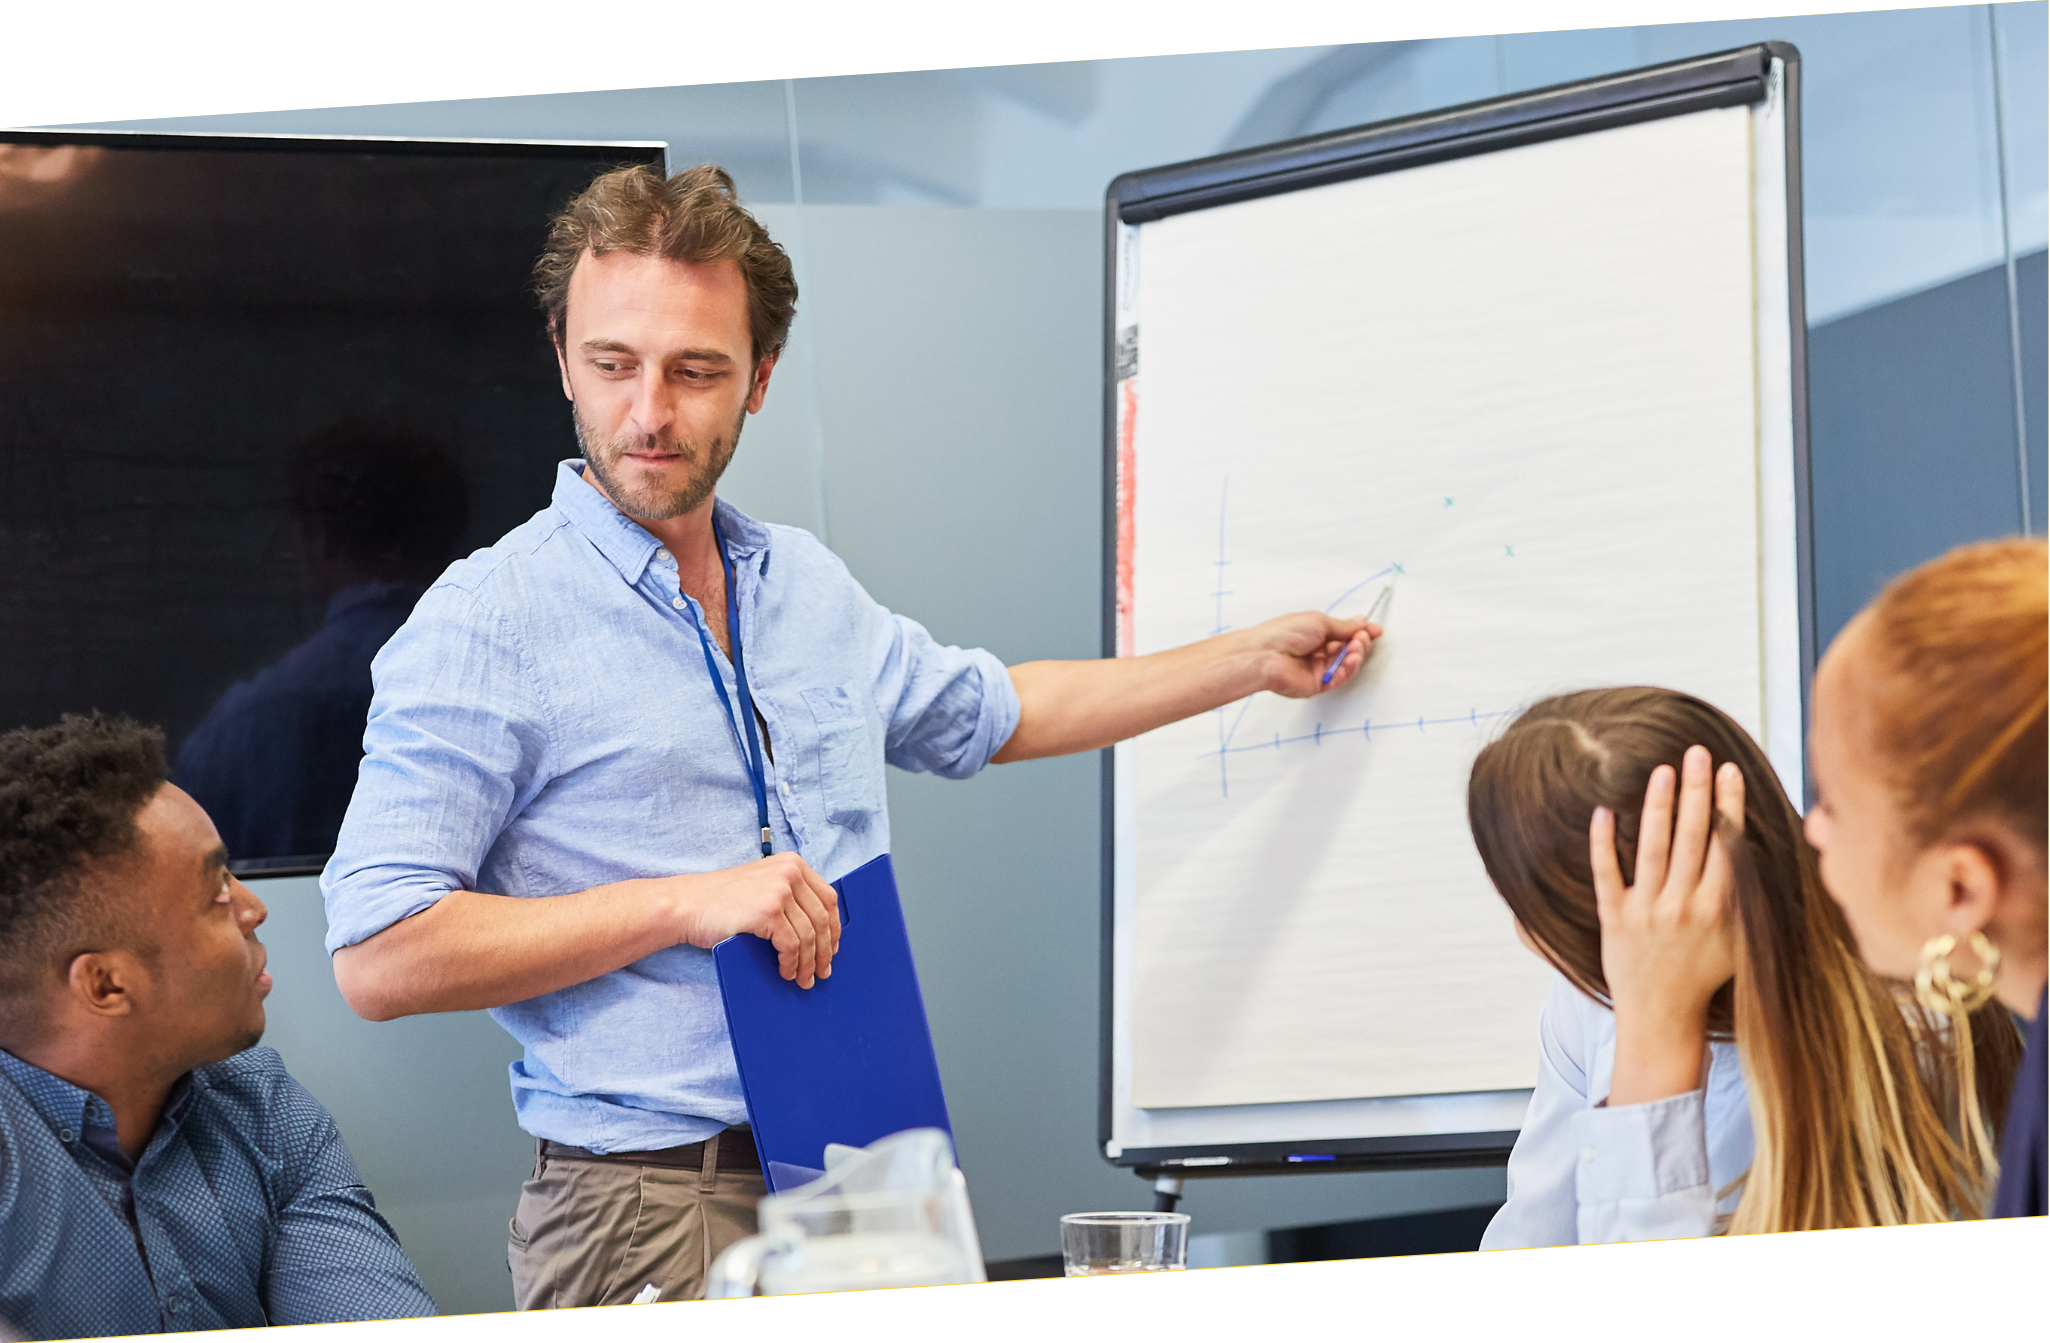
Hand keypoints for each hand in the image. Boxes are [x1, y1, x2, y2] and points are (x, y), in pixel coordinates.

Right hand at [670, 852, 841, 987]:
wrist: (686, 904)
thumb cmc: (721, 901)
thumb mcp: (763, 885)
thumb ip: (789, 896)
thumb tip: (819, 930)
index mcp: (792, 863)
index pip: (828, 898)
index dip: (834, 928)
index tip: (832, 948)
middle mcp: (790, 872)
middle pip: (822, 918)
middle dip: (825, 950)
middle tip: (822, 971)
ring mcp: (779, 891)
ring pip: (809, 935)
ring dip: (808, 963)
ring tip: (804, 979)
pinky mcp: (767, 911)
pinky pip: (791, 945)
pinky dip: (791, 963)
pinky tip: (785, 972)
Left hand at [1251, 612, 1382, 697]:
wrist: (1265, 654)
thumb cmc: (1283, 633)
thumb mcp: (1319, 621)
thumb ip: (1343, 626)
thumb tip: (1360, 622)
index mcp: (1316, 634)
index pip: (1344, 634)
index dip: (1360, 632)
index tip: (1374, 629)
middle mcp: (1318, 652)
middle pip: (1348, 649)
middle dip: (1360, 642)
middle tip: (1363, 636)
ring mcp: (1318, 669)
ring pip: (1347, 664)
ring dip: (1356, 654)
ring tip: (1357, 645)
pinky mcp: (1318, 684)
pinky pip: (1340, 677)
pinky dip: (1350, 668)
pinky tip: (1353, 658)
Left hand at [1593, 746, 1743, 1106]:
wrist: (1663, 1017)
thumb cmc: (1706, 975)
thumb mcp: (1741, 941)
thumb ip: (1749, 897)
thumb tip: (1764, 849)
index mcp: (1721, 910)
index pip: (1727, 846)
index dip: (1729, 806)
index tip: (1729, 771)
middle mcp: (1684, 907)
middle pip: (1693, 838)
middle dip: (1696, 792)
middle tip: (1696, 753)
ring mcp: (1647, 912)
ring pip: (1653, 848)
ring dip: (1659, 806)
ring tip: (1662, 770)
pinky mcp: (1614, 918)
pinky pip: (1606, 874)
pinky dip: (1604, 843)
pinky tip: (1604, 811)